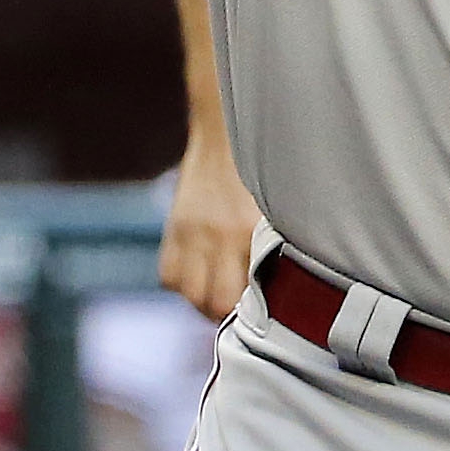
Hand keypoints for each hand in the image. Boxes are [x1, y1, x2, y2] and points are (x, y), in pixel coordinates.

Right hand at [160, 133, 260, 320]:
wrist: (225, 136)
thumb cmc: (264, 176)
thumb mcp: (275, 213)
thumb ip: (275, 248)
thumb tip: (282, 291)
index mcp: (249, 232)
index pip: (241, 295)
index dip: (250, 314)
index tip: (261, 312)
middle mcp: (216, 236)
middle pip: (210, 302)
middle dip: (222, 313)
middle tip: (237, 307)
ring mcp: (190, 232)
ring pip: (186, 292)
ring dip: (200, 300)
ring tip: (216, 292)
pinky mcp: (174, 227)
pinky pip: (168, 274)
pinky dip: (181, 282)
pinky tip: (198, 274)